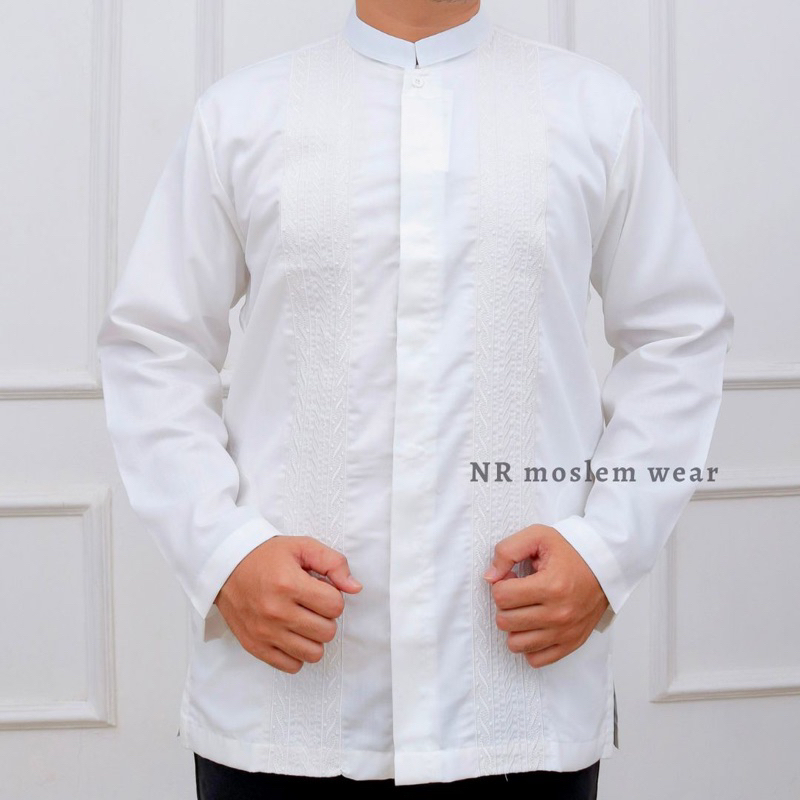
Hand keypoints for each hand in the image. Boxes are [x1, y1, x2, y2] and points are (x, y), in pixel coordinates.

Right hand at [214, 535, 362, 673]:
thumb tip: (355, 588)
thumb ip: (333, 563)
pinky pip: (291, 666)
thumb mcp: (302, 546)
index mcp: (289, 584)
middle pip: (327, 631)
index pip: (335, 606)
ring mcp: (265, 632)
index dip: (333, 597)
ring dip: (314, 637)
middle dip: (325, 617)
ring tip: (303, 620)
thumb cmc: (266, 556)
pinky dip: (297, 653)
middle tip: (311, 604)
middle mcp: (276, 611)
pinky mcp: (255, 646)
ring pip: (313, 653)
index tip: (320, 590)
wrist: (226, 566)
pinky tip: (291, 634)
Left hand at [483, 524, 608, 667]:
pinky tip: (534, 626)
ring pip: (516, 644)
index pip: (502, 597)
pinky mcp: (571, 644)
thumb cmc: (571, 551)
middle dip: (505, 605)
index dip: (501, 584)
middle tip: (519, 593)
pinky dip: (529, 645)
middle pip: (505, 621)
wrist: (605, 566)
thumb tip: (489, 577)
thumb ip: (507, 551)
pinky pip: (536, 659)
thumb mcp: (538, 536)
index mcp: (551, 586)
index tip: (513, 578)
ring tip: (526, 609)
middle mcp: (558, 614)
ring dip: (515, 626)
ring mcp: (565, 632)